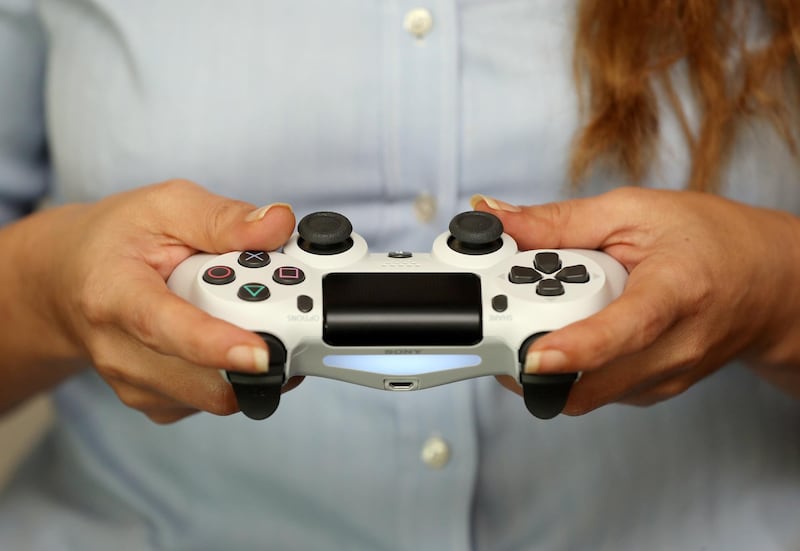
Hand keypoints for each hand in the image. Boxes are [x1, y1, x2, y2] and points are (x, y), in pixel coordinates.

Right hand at [28, 180, 299, 422]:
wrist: (68, 282)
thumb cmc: (117, 240)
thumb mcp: (165, 206)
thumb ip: (223, 218)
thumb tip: (279, 225)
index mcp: (114, 295)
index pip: (166, 328)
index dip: (216, 346)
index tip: (262, 354)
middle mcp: (119, 351)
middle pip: (204, 376)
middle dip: (258, 350)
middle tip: (284, 309)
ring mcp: (135, 385)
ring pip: (217, 394)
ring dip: (251, 361)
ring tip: (247, 312)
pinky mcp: (155, 403)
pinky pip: (214, 399)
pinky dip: (237, 373)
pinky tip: (230, 335)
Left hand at [473, 187, 799, 413]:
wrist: (767, 286)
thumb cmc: (711, 241)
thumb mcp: (635, 211)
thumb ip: (559, 220)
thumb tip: (494, 217)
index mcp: (676, 292)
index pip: (625, 331)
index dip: (575, 349)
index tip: (532, 356)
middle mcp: (674, 349)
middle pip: (589, 381)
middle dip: (532, 358)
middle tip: (506, 320)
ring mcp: (663, 379)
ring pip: (583, 394)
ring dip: (546, 364)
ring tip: (542, 317)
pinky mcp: (649, 393)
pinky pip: (592, 391)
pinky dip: (566, 368)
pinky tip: (571, 329)